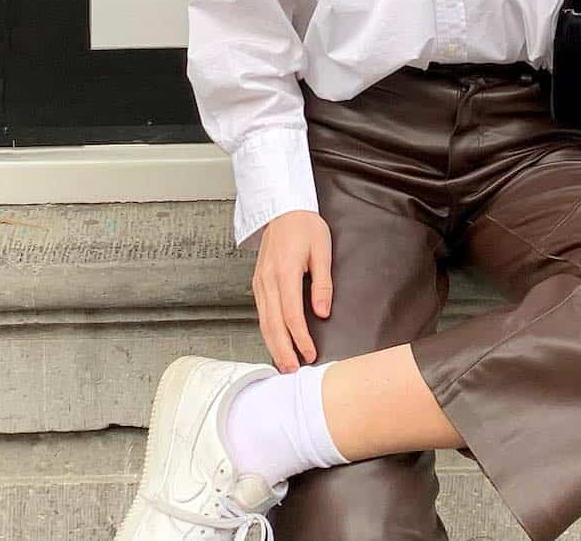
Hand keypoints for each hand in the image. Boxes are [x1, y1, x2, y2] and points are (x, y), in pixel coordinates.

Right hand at [252, 209, 332, 371]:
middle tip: (293, 372)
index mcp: (284, 272)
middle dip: (283, 350)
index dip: (300, 338)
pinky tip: (275, 341)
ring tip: (284, 364)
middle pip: (273, 324)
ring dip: (273, 345)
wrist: (283, 208)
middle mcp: (268, 280)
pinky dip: (267, 331)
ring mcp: (260, 282)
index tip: (310, 353)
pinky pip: (261, 312)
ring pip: (263, 321)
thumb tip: (322, 311)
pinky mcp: (258, 282)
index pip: (291, 314)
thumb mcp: (322, 249)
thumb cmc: (305, 226)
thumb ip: (323, 282)